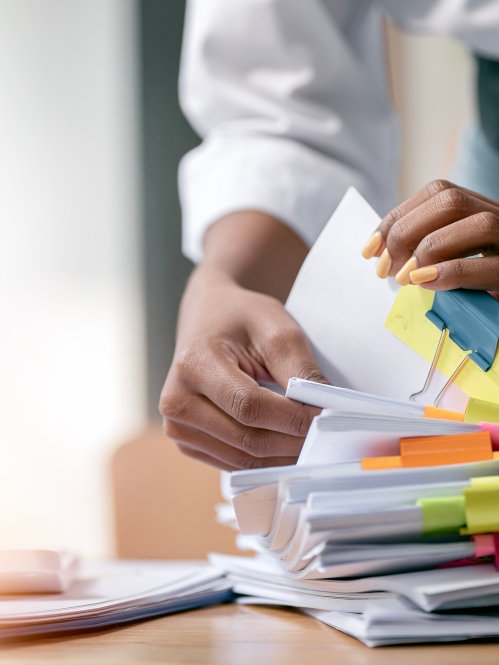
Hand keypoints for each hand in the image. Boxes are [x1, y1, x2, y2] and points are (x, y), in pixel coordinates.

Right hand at [159, 267, 324, 470]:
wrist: (208, 318)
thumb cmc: (241, 319)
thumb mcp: (276, 330)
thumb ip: (301, 371)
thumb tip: (327, 410)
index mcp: (193, 364)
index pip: (249, 406)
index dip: (293, 418)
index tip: (326, 417)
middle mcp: (176, 400)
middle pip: (247, 439)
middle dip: (293, 441)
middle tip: (327, 436)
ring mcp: (177, 426)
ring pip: (243, 459)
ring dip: (283, 457)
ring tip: (311, 442)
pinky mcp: (186, 442)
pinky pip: (234, 464)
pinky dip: (266, 460)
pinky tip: (286, 447)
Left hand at [361, 179, 498, 293]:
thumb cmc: (482, 293)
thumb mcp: (452, 263)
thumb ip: (429, 251)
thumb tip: (384, 253)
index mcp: (482, 211)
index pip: (437, 194)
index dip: (397, 217)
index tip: (370, 249)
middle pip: (450, 202)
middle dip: (406, 232)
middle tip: (386, 268)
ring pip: (478, 224)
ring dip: (429, 249)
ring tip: (405, 278)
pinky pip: (490, 266)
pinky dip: (451, 272)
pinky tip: (425, 282)